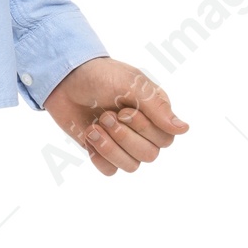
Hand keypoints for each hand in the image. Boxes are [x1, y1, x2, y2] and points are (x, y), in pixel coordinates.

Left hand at [44, 58, 188, 176]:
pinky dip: (99, 157)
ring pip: (132, 166)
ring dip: (110, 148)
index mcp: (156, 112)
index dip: (144, 129)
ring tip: (95, 127)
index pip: (166, 139)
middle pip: (150, 155)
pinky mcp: (103, 151)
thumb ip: (157, 107)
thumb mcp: (131, 84)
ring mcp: (123, 142)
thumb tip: (183, 129)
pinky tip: (89, 137)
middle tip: (105, 116)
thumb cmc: (100, 76)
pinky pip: (110, 171)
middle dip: (124, 137)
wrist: (63, 80)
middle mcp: (143, 130)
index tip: (124, 110)